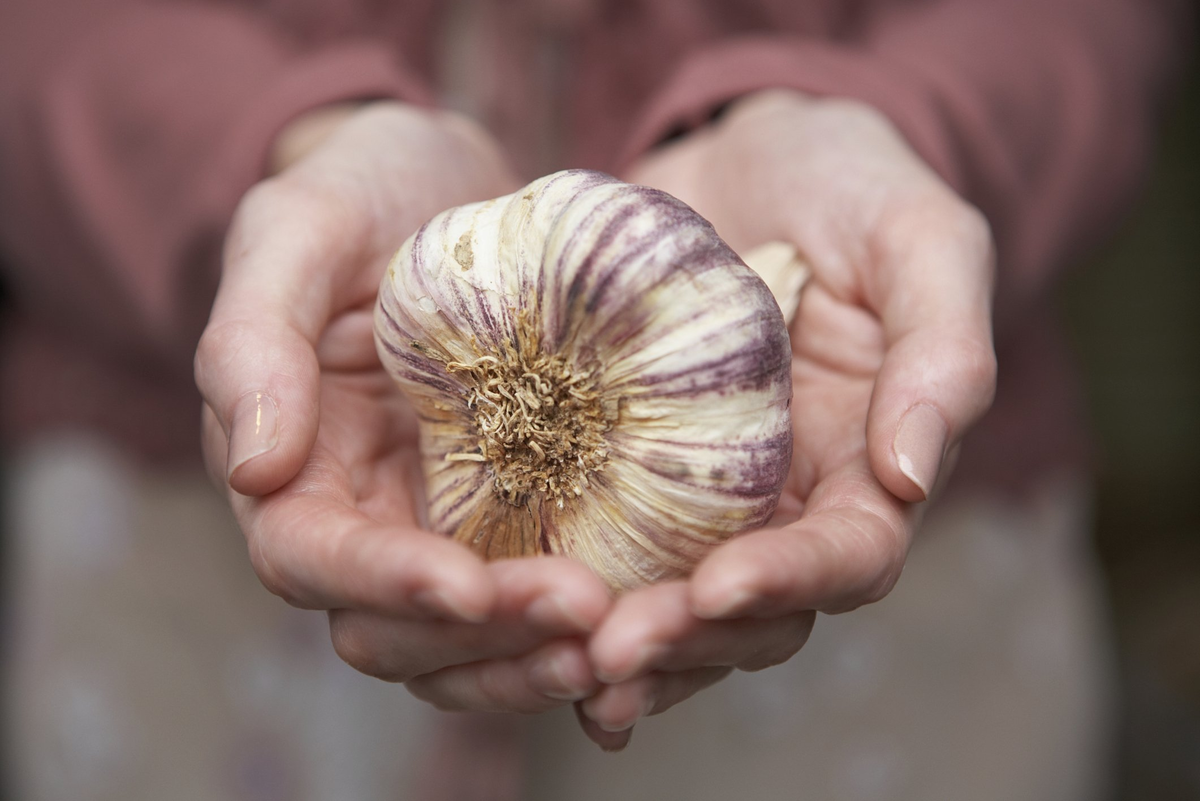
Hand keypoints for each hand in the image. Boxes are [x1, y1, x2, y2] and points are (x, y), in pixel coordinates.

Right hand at [195, 102, 612, 711]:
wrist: (449, 184)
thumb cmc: (359, 194)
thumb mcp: (296, 230)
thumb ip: (252, 340)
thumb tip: (252, 472)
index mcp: (293, 469)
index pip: (314, 560)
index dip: (384, 586)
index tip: (467, 588)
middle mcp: (366, 519)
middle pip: (400, 632)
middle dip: (485, 640)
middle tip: (586, 616)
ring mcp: (446, 525)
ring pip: (473, 643)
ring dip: (539, 658)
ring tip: (623, 640)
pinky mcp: (521, 512)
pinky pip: (541, 591)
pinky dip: (584, 626)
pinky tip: (653, 618)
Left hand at [577, 90, 996, 747]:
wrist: (752, 154)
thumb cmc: (854, 186)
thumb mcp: (923, 241)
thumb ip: (943, 352)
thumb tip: (913, 475)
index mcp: (866, 467)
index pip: (848, 555)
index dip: (790, 581)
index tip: (718, 586)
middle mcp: (783, 503)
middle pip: (751, 610)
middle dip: (688, 640)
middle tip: (611, 657)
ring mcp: (698, 494)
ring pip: (672, 602)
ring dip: (626, 647)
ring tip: (562, 669)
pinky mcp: (622, 465)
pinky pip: (601, 544)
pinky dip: (567, 596)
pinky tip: (516, 631)